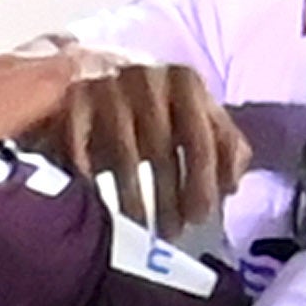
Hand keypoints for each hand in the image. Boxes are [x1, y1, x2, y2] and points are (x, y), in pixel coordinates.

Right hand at [43, 60, 248, 240]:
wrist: (93, 72)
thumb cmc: (153, 107)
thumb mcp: (193, 117)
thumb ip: (222, 145)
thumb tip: (232, 186)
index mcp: (185, 82)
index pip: (201, 138)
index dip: (202, 182)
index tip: (200, 217)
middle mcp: (147, 78)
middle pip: (161, 150)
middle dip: (168, 198)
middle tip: (171, 233)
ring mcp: (108, 87)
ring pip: (123, 154)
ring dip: (132, 198)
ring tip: (139, 227)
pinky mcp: (73, 99)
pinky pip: (81, 149)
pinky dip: (89, 179)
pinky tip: (96, 202)